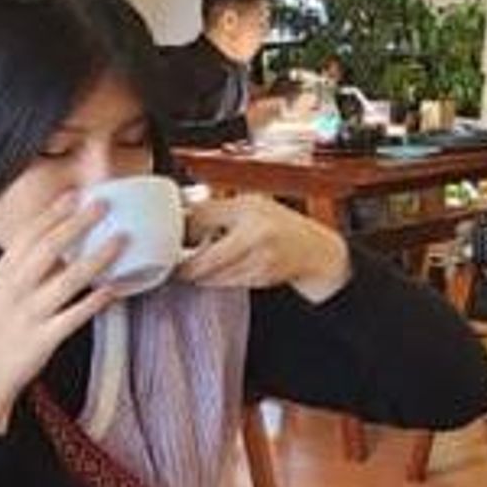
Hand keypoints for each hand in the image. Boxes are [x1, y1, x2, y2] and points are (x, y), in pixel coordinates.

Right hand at [0, 191, 123, 434]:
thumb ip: (23, 270)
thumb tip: (58, 246)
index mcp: (2, 274)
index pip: (28, 235)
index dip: (52, 212)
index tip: (74, 194)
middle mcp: (14, 290)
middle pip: (48, 248)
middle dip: (78, 223)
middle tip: (104, 205)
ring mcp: (29, 315)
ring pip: (68, 279)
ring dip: (97, 257)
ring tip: (121, 241)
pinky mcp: (44, 340)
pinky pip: (75, 316)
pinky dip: (96, 301)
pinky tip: (114, 289)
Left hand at [177, 194, 351, 304]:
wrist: (314, 250)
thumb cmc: (278, 224)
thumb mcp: (249, 204)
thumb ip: (217, 209)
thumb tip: (180, 216)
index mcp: (248, 208)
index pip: (202, 218)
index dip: (183, 232)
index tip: (171, 241)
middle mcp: (256, 232)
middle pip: (207, 258)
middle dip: (187, 266)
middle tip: (177, 267)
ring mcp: (261, 257)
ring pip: (215, 274)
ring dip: (201, 275)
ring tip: (193, 269)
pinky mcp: (262, 277)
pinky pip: (228, 282)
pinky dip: (217, 279)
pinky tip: (216, 273)